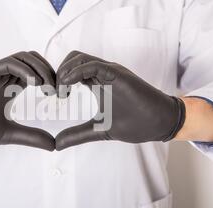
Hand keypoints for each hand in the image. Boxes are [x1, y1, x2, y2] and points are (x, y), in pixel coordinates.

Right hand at [0, 51, 55, 150]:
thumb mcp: (8, 133)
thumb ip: (30, 136)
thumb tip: (53, 145)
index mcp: (10, 86)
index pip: (37, 72)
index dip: (52, 80)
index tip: (61, 96)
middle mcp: (5, 76)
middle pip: (35, 60)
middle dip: (52, 72)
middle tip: (60, 91)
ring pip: (26, 57)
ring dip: (42, 69)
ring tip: (49, 88)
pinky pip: (11, 63)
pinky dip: (26, 70)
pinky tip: (35, 84)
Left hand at [55, 51, 185, 150]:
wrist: (159, 123)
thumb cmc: (135, 123)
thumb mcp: (98, 130)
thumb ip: (77, 135)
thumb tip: (57, 144)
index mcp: (97, 81)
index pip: (71, 69)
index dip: (58, 78)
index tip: (53, 95)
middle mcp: (102, 73)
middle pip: (72, 58)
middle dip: (58, 72)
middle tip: (53, 92)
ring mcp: (110, 71)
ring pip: (79, 58)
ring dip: (64, 71)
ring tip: (60, 91)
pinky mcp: (117, 74)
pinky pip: (92, 65)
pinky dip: (76, 72)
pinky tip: (68, 86)